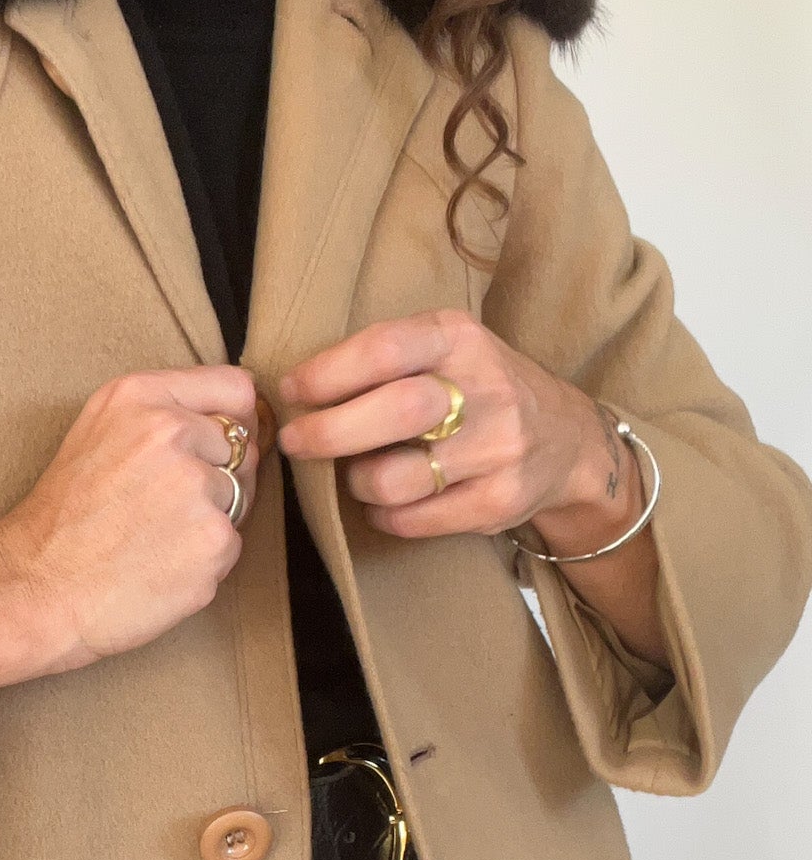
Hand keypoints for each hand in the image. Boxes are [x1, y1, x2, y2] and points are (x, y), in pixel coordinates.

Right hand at [0, 366, 259, 709]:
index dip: (232, 421)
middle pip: (244, 445)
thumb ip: (161, 412)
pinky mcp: (213, 541)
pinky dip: (205, 560)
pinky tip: (160, 566)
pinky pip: (233, 543)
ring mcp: (196, 488)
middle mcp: (171, 432)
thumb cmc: (62, 518)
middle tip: (164, 508)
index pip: (235, 388)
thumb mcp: (96, 432)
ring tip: (156, 538)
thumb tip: (236, 418)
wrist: (32, 589)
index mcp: (140, 397)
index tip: (212, 448)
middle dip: (220, 474)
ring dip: (211, 519)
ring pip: (240, 496)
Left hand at [276, 308, 637, 544]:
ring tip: (356, 473)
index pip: (384, 349)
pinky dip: (383, 514)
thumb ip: (384, 360)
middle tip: (296, 442)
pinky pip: (411, 520)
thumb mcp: (445, 350)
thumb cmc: (479, 388)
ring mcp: (498, 449)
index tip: (292, 392)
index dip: (327, 373)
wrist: (567, 440)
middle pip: (391, 413)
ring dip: (355, 481)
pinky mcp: (499, 502)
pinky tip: (387, 501)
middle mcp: (486, 389)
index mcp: (459, 339)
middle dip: (327, 433)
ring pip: (393, 478)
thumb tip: (295, 390)